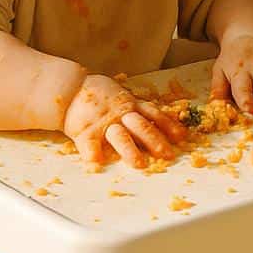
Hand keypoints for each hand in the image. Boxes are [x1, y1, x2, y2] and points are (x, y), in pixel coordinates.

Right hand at [62, 74, 186, 167]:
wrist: (70, 88)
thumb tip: (161, 120)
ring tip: (139, 164)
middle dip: (155, 141)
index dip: (169, 125)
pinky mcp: (85, 130)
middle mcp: (121, 114)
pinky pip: (89, 143)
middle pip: (142, 127)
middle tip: (167, 154)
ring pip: (120, 137)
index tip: (182, 136)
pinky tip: (97, 162)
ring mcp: (104, 122)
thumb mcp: (122, 96)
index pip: (154, 115)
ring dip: (130, 151)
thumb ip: (137, 107)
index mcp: (131, 105)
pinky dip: (93, 153)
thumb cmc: (99, 95)